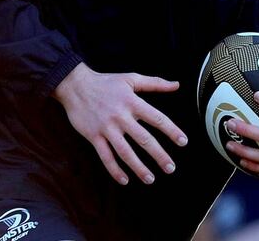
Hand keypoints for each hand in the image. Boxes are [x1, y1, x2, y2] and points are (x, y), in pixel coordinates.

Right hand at [54, 63, 188, 184]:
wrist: (75, 85)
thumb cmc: (106, 82)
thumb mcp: (131, 79)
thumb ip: (155, 83)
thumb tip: (177, 85)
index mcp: (132, 102)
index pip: (156, 118)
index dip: (171, 130)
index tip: (183, 142)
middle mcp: (121, 116)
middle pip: (143, 139)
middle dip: (159, 155)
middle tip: (170, 168)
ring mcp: (106, 128)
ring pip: (125, 152)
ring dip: (139, 167)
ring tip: (150, 179)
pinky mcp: (93, 136)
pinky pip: (105, 156)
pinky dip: (115, 170)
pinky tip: (125, 180)